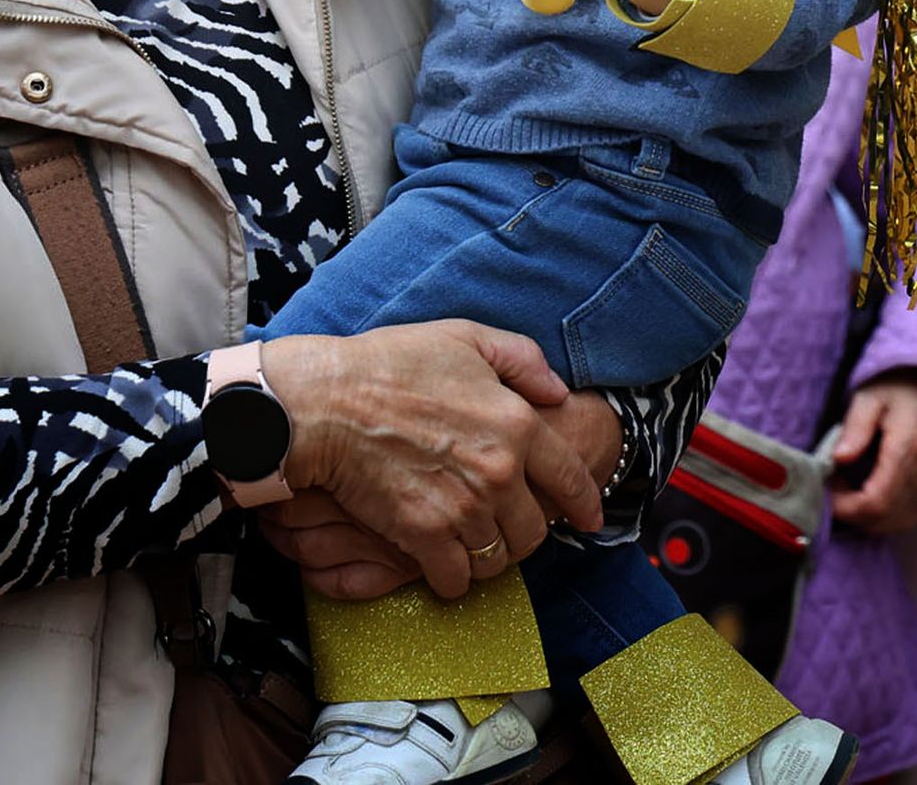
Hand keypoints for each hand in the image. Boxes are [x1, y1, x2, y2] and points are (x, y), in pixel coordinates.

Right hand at [263, 321, 603, 598]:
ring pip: (498, 558)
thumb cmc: (389, 364)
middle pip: (536, 530)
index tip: (590, 519)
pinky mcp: (425, 535)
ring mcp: (463, 507)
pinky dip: (452, 578)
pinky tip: (441, 561)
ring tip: (470, 540)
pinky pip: (456, 579)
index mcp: (515, 422)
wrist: (326, 402)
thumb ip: (521, 359)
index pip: (570, 476)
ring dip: (488, 555)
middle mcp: (499, 471)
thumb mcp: (463, 337)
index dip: (585, 502)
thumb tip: (557, 391)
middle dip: (525, 531)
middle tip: (504, 524)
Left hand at [829, 370, 916, 533]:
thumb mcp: (872, 394)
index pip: (876, 501)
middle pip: (886, 519)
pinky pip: (908, 514)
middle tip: (831, 488)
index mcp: (906, 451)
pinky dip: (884, 515)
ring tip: (844, 490)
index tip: (825, 489)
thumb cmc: (906, 385)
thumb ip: (855, 427)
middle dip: (853, 515)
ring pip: (899, 522)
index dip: (846, 506)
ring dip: (868, 518)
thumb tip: (838, 460)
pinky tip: (864, 493)